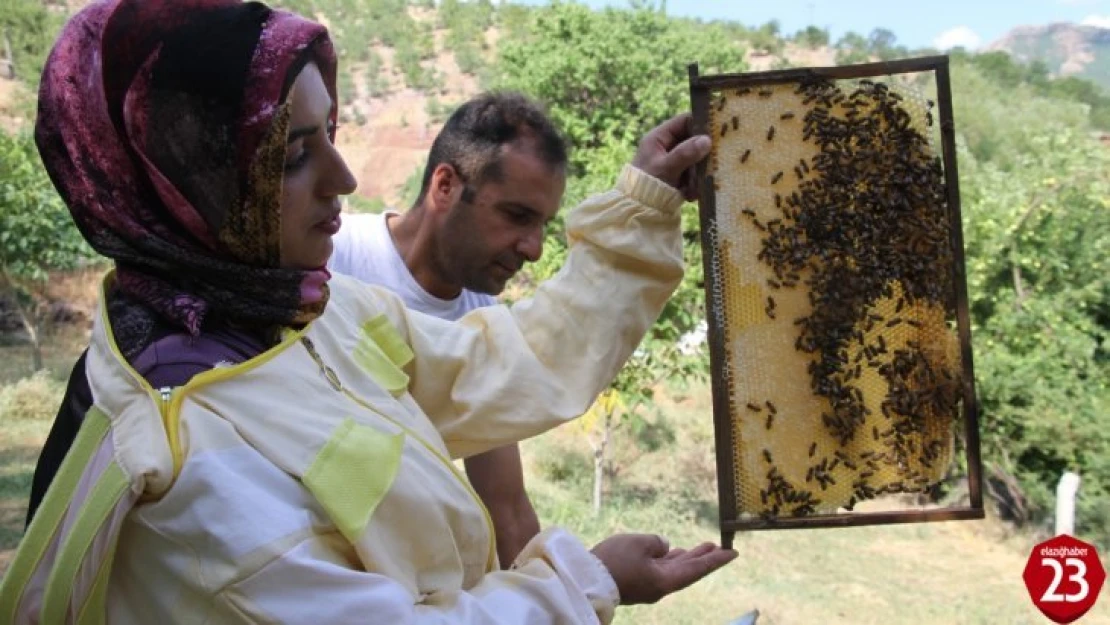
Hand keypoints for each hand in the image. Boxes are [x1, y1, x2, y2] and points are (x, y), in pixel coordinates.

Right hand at [591, 533, 737, 604]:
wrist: (586, 581)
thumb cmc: (614, 561)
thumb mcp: (639, 543)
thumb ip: (657, 543)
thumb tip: (663, 548)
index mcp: (666, 581)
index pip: (698, 569)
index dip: (716, 559)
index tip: (733, 553)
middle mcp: (661, 586)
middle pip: (688, 570)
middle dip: (702, 557)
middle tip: (717, 545)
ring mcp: (649, 585)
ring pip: (673, 570)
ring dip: (686, 557)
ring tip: (698, 548)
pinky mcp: (637, 582)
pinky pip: (659, 569)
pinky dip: (669, 559)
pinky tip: (670, 552)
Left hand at [631, 112, 710, 201]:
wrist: (638, 211)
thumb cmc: (647, 186)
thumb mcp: (666, 167)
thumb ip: (686, 153)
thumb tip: (706, 140)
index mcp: (659, 138)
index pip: (684, 121)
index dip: (700, 124)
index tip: (717, 131)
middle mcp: (665, 147)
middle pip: (692, 141)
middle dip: (702, 154)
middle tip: (712, 162)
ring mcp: (671, 161)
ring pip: (694, 159)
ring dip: (698, 173)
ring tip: (695, 185)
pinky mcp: (676, 176)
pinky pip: (691, 174)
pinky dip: (693, 183)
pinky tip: (690, 194)